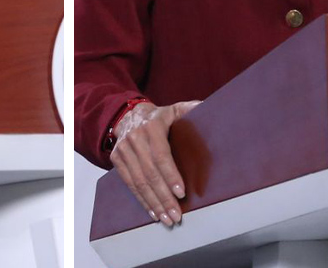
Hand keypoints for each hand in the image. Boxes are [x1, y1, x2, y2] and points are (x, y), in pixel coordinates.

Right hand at [110, 100, 200, 227]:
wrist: (129, 114)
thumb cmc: (159, 116)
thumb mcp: (176, 109)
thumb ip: (192, 110)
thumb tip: (210, 109)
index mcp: (152, 126)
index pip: (161, 155)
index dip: (171, 175)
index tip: (181, 192)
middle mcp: (135, 138)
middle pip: (150, 173)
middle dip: (164, 197)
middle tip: (176, 214)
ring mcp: (123, 149)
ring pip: (139, 182)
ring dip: (154, 203)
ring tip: (167, 218)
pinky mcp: (116, 159)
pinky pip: (129, 184)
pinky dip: (142, 200)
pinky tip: (153, 212)